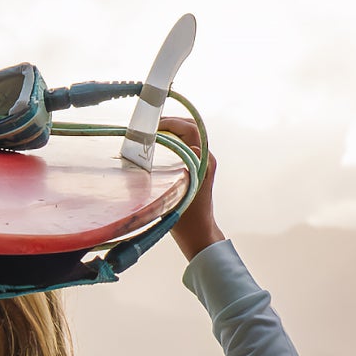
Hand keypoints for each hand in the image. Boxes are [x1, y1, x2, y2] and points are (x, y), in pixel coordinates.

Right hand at [161, 116, 222, 261]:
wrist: (198, 233)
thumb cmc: (187, 219)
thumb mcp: (178, 196)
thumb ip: (176, 174)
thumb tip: (176, 150)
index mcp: (204, 162)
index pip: (190, 130)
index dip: (171, 123)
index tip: (152, 127)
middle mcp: (206, 158)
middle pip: (191, 127)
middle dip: (171, 122)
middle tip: (150, 127)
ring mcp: (202, 162)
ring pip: (189, 134)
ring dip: (171, 129)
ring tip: (152, 133)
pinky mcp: (197, 167)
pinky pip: (186, 144)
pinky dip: (172, 139)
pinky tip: (157, 145)